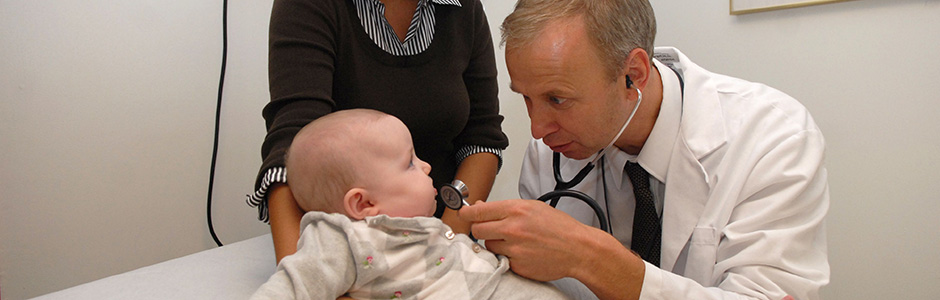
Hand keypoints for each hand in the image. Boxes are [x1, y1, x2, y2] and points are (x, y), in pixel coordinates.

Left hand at [458, 199, 598, 281]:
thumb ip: (504, 208)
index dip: (466, 213)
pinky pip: (501, 259)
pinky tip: (521, 252)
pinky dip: (507, 257)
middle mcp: (512, 229)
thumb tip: (480, 207)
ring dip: (496, 244)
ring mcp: (513, 248)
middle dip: (481, 229)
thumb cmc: (559, 227)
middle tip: (493, 229)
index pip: (478, 211)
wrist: (577, 249)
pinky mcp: (516, 265)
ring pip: (488, 245)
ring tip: (515, 241)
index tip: (462, 214)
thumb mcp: (533, 207)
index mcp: (516, 210)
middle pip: (477, 229)